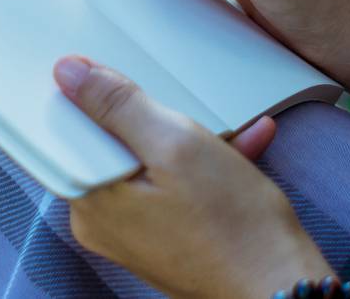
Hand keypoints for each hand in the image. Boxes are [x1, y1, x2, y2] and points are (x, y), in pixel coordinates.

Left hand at [54, 55, 330, 298]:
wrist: (281, 289)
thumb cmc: (232, 226)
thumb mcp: (174, 143)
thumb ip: (117, 105)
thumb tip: (68, 73)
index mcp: (91, 200)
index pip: (70, 130)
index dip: (101, 99)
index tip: (132, 89)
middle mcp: (103, 222)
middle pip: (114, 144)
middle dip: (159, 122)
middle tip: (192, 118)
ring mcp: (134, 233)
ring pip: (151, 163)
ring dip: (191, 142)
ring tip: (232, 134)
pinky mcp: (164, 237)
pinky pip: (173, 187)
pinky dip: (203, 168)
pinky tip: (240, 150)